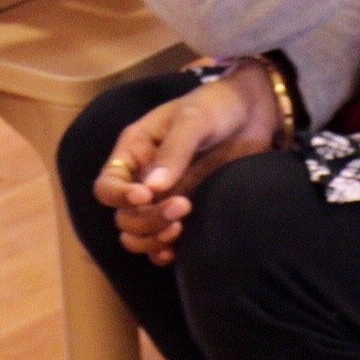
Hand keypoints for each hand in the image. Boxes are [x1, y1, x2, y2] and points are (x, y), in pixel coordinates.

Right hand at [93, 63, 281, 265]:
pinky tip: (177, 251)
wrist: (252, 115)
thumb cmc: (217, 107)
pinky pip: (162, 242)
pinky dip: (163, 252)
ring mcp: (164, 198)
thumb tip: (153, 189)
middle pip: (124, 216)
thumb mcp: (194, 121)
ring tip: (181, 228)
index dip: (119, 197)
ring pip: (138, 235)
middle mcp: (142, 179)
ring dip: (153, 239)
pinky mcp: (185, 213)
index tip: (146, 196)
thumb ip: (174, 152)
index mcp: (134, 152)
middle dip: (146, 219)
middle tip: (184, 206)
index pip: (107, 186)